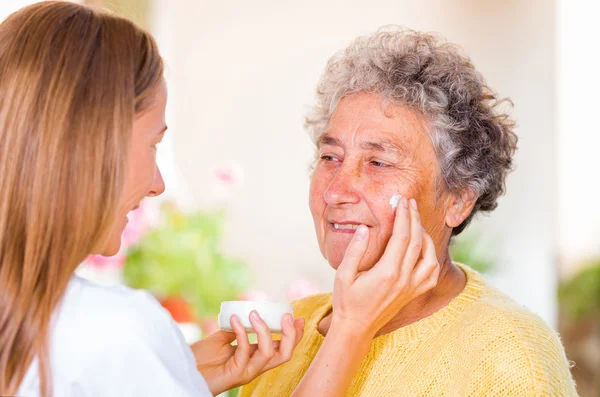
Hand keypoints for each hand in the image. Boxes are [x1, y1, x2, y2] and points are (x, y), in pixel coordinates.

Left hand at [192, 311, 303, 394]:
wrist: (184, 370)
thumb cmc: (200, 358)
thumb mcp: (222, 338)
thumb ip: (235, 329)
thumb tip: (244, 313)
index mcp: (255, 357)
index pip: (282, 348)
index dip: (294, 334)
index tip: (297, 316)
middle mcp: (255, 366)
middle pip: (285, 354)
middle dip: (291, 335)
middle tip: (287, 317)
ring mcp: (246, 371)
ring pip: (270, 354)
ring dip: (264, 330)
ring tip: (254, 314)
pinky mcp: (235, 373)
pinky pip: (244, 351)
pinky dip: (241, 332)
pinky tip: (232, 320)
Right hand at [332, 195, 439, 337]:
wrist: (356, 328)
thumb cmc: (346, 301)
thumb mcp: (343, 275)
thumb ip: (354, 250)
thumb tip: (363, 228)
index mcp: (387, 272)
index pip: (401, 236)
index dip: (403, 215)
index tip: (400, 201)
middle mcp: (404, 279)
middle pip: (417, 241)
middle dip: (414, 218)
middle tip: (409, 203)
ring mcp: (411, 288)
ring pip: (430, 257)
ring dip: (426, 236)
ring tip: (416, 222)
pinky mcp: (413, 294)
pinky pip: (431, 274)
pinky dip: (432, 257)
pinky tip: (424, 248)